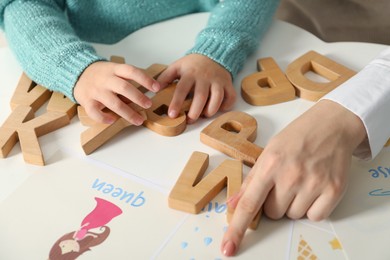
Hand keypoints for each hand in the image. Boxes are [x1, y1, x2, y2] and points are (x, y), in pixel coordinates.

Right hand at [74, 61, 159, 124]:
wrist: (76, 73)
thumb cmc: (102, 75)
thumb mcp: (115, 71)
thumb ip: (128, 80)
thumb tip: (148, 92)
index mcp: (114, 69)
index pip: (131, 71)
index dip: (145, 79)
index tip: (156, 87)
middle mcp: (105, 79)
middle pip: (124, 88)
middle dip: (138, 97)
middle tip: (149, 105)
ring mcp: (95, 90)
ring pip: (113, 103)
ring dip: (128, 113)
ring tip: (139, 120)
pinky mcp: (86, 101)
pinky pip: (95, 112)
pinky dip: (104, 118)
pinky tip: (113, 121)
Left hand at [157, 54, 236, 123]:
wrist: (213, 54)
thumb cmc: (193, 64)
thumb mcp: (177, 66)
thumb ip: (165, 77)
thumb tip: (154, 89)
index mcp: (190, 73)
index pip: (182, 89)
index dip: (176, 103)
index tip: (172, 115)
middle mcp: (205, 77)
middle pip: (200, 97)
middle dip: (194, 112)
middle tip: (189, 120)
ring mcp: (218, 81)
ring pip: (217, 98)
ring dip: (210, 110)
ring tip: (203, 116)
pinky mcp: (228, 84)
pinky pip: (230, 97)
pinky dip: (226, 106)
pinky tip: (219, 109)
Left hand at [221, 100, 366, 255]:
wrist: (331, 126)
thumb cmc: (296, 138)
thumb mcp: (269, 152)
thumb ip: (252, 180)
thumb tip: (233, 205)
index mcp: (270, 165)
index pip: (249, 204)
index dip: (237, 229)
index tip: (228, 248)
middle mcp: (291, 176)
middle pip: (273, 213)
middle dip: (275, 202)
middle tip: (285, 181)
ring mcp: (314, 184)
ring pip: (293, 216)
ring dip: (294, 204)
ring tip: (301, 181)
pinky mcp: (333, 190)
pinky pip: (315, 217)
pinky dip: (313, 208)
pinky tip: (314, 188)